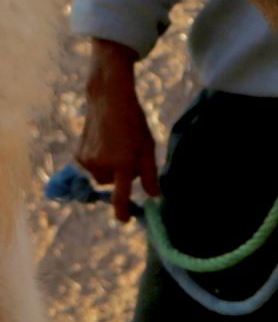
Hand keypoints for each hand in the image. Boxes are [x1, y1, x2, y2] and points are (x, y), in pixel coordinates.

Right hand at [77, 41, 157, 220]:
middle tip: (131, 153)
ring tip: (118, 144)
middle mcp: (102, 166)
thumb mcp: (148, 146)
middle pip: (115, 183)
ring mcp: (88, 162)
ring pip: (103, 176)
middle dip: (123, 175)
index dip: (123, 211)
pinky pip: (91, 167)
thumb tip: (156, 196)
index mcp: (123, 163)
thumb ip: (151, 173)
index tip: (124, 221)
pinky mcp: (78, 156)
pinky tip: (105, 142)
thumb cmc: (134, 122)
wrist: (109, 100)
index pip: (122, 196)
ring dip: (111, 168)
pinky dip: (99, 160)